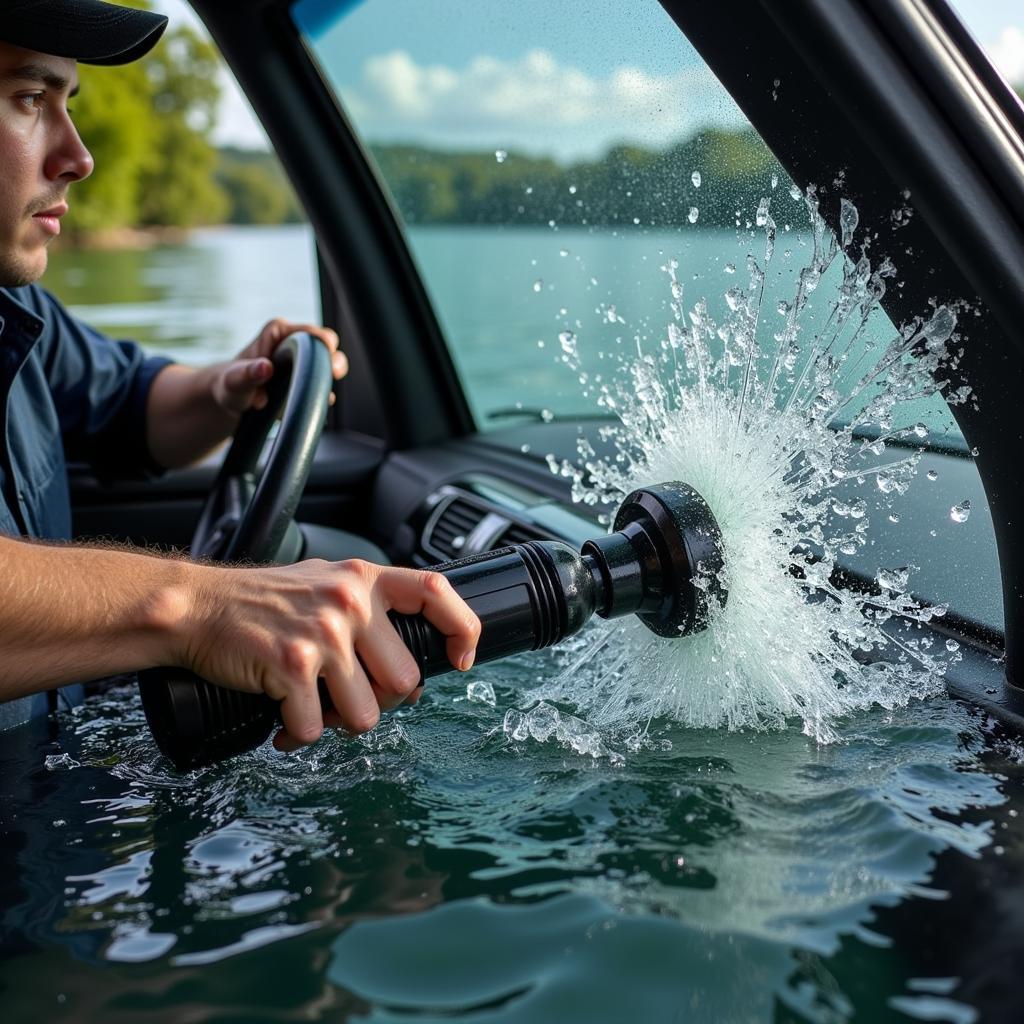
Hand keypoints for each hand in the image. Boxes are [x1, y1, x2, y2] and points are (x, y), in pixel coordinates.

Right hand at [182, 559, 480, 751]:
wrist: (197, 606)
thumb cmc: (263, 602)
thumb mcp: (326, 585)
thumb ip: (370, 615)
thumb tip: (410, 679)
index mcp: (364, 579)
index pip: (437, 594)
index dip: (462, 629)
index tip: (460, 658)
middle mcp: (350, 601)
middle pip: (404, 681)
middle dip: (378, 702)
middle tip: (345, 699)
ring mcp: (323, 632)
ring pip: (365, 714)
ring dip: (337, 723)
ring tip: (311, 707)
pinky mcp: (293, 664)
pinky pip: (316, 727)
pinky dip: (298, 733)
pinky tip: (282, 718)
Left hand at [211, 318, 347, 415]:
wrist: (231, 403)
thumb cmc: (230, 386)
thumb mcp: (235, 380)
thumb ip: (248, 373)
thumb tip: (266, 368)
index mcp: (278, 333)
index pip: (306, 330)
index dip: (320, 339)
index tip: (327, 351)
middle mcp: (294, 345)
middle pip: (325, 345)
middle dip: (332, 358)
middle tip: (333, 372)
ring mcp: (302, 364)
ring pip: (328, 365)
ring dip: (330, 379)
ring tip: (325, 394)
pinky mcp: (306, 383)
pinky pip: (322, 387)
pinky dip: (323, 397)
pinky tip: (317, 406)